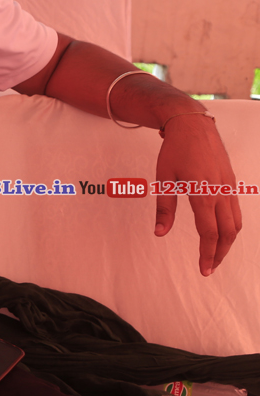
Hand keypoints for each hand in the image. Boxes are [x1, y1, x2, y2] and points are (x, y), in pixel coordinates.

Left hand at [154, 113, 242, 275]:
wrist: (193, 125)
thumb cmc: (174, 150)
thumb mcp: (163, 178)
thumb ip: (164, 208)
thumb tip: (160, 234)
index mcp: (203, 193)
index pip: (209, 232)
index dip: (207, 253)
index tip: (203, 270)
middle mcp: (220, 192)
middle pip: (227, 232)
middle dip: (219, 254)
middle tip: (208, 268)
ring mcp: (228, 187)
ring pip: (236, 223)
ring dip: (227, 242)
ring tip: (214, 255)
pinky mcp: (230, 182)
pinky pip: (236, 211)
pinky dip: (231, 227)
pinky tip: (220, 232)